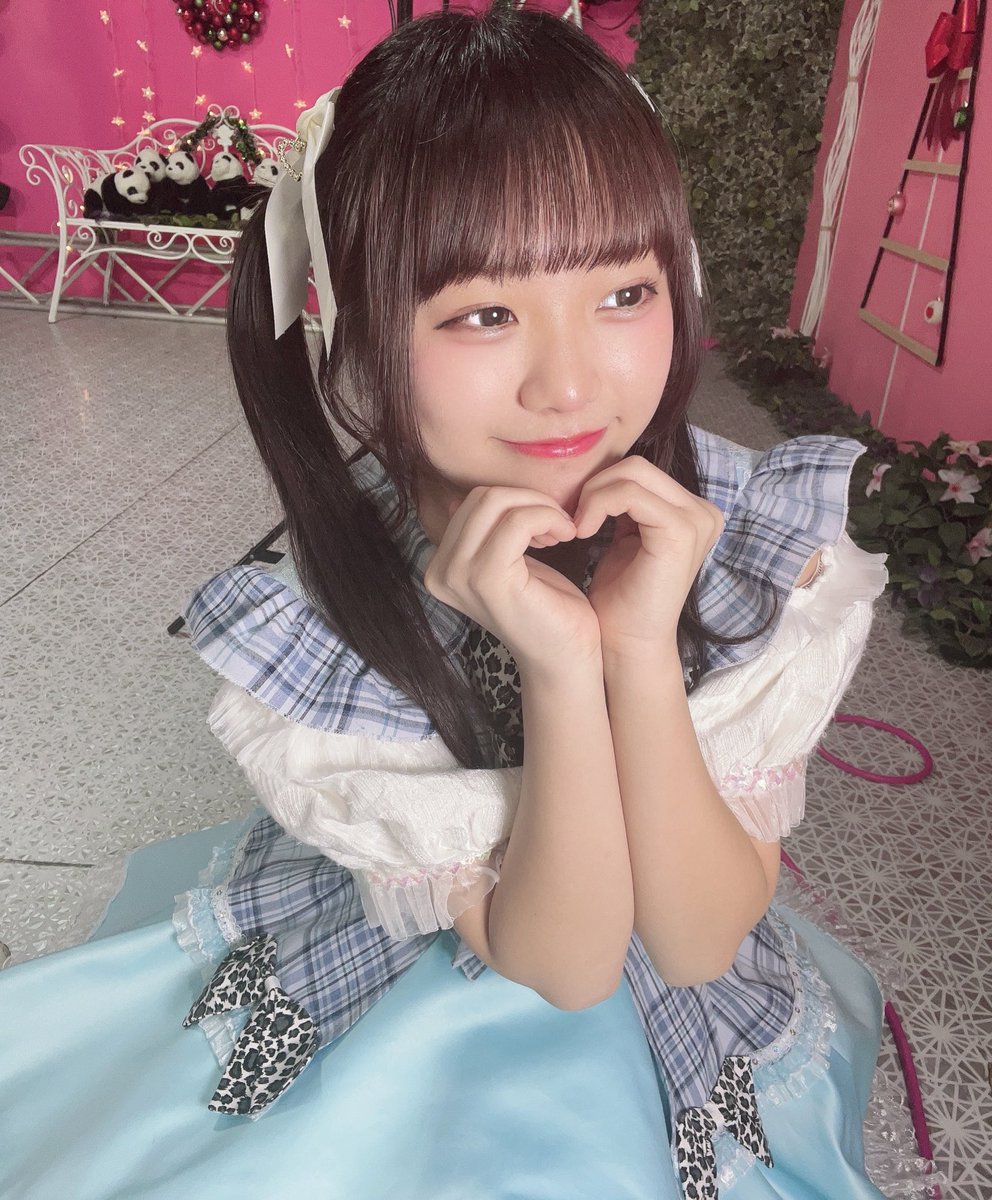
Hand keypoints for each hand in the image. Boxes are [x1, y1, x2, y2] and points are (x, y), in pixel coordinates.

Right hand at [423, 487, 601, 677]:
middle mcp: (439, 571)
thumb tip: (455, 500)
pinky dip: (549, 518)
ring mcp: (459, 575)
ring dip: (541, 508)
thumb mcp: (506, 562)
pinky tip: (567, 536)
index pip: (471, 502)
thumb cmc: (543, 609)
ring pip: (497, 502)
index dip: (514, 502)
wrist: (565, 657)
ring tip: (562, 532)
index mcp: (440, 567)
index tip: (544, 526)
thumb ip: (481, 535)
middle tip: (558, 525)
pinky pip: (519, 521)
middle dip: (528, 500)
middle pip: (482, 497)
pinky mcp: (488, 577)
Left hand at [572, 457, 723, 655]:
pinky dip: (598, 506)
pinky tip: (583, 532)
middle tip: (573, 520)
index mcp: (692, 512)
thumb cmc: (620, 599)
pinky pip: (628, 494)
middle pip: (636, 466)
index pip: (639, 471)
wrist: (627, 643)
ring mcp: (697, 520)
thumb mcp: (624, 540)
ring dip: (594, 496)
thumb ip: (624, 506)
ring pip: (631, 475)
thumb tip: (603, 471)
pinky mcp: (681, 531)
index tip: (576, 515)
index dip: (602, 486)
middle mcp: (703, 512)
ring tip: (577, 528)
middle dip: (596, 487)